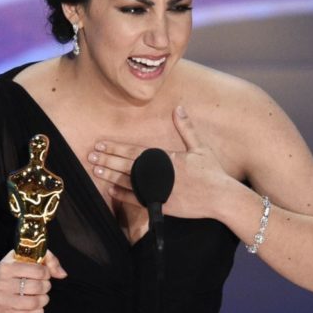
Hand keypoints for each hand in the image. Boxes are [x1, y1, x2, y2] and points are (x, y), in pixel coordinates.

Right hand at [0, 250, 66, 312]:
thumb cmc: (14, 268)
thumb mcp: (28, 257)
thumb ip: (48, 260)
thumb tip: (62, 274)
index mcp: (7, 266)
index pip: (38, 271)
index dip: (46, 273)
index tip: (44, 273)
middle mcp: (1, 283)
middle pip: (37, 288)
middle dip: (46, 286)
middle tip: (44, 285)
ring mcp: (0, 299)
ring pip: (33, 303)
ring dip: (43, 300)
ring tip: (42, 296)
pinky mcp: (1, 312)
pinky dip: (37, 312)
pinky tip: (37, 307)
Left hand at [89, 105, 238, 219]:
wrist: (221, 197)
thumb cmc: (212, 172)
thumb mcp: (200, 147)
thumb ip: (186, 128)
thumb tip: (179, 108)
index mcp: (166, 157)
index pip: (134, 151)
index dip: (115, 148)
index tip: (100, 144)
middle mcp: (159, 173)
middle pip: (126, 165)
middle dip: (107, 160)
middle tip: (90, 156)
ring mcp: (159, 190)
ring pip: (128, 182)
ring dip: (110, 176)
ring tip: (95, 171)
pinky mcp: (162, 205)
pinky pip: (137, 199)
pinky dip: (123, 195)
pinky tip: (110, 190)